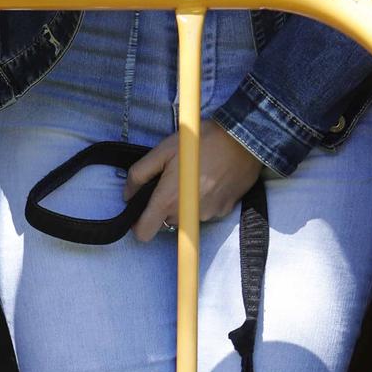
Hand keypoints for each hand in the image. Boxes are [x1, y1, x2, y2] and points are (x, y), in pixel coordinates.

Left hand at [123, 119, 265, 244]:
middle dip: (164, 207)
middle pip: (165, 223)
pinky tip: (211, 180)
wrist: (244, 137)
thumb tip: (127, 194)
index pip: (144, 233)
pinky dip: (204, 201)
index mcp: (168, 200)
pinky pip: (206, 212)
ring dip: (185, 204)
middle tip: (173, 183)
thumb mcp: (162, 151)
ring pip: (186, 218)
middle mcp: (188, 214)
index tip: (142, 212)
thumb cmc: (200, 141)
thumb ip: (139, 174)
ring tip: (195, 178)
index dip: (139, 224)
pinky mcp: (224, 210)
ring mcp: (208, 214)